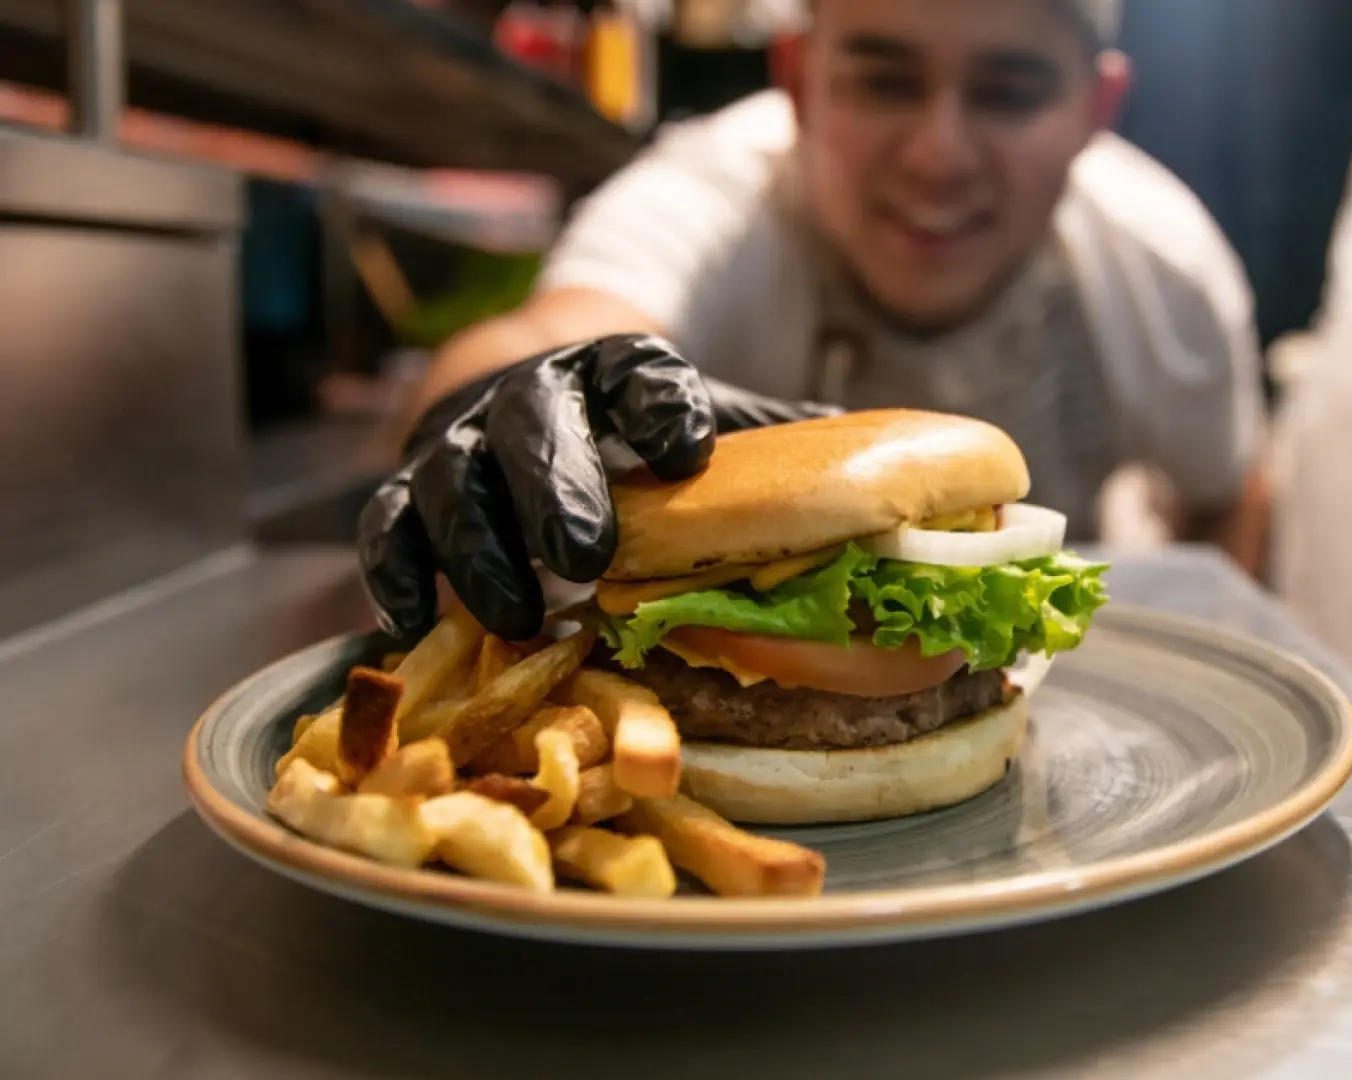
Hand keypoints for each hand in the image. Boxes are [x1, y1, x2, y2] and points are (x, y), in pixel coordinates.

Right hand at [358, 334, 835, 640]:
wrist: (525, 398)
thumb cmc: (641, 436)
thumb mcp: (712, 425)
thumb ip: (783, 448)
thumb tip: (903, 483)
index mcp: (614, 368)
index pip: (637, 371)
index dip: (660, 404)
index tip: (690, 448)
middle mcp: (528, 394)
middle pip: (530, 426)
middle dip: (556, 488)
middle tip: (587, 557)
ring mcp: (457, 442)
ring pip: (448, 480)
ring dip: (478, 546)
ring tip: (518, 614)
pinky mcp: (403, 492)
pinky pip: (384, 528)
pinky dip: (396, 573)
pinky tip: (417, 623)